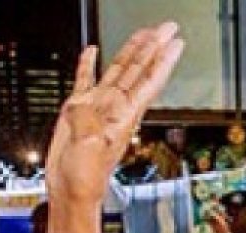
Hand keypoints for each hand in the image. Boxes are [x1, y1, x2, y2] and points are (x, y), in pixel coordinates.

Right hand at [46, 24, 185, 209]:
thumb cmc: (85, 178)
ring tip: (143, 33)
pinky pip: (85, 80)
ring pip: (118, 70)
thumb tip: (80, 105)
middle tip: (167, 28)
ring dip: (131, 50)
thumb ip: (87, 120)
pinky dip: (88, 63)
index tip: (176, 43)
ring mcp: (98, 107)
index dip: (163, 61)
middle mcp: (114, 108)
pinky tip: (93, 50)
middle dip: (153, 48)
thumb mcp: (87, 146)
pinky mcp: (79, 111)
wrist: (70, 191)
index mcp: (123, 116)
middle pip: (139, 70)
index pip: (149, 81)